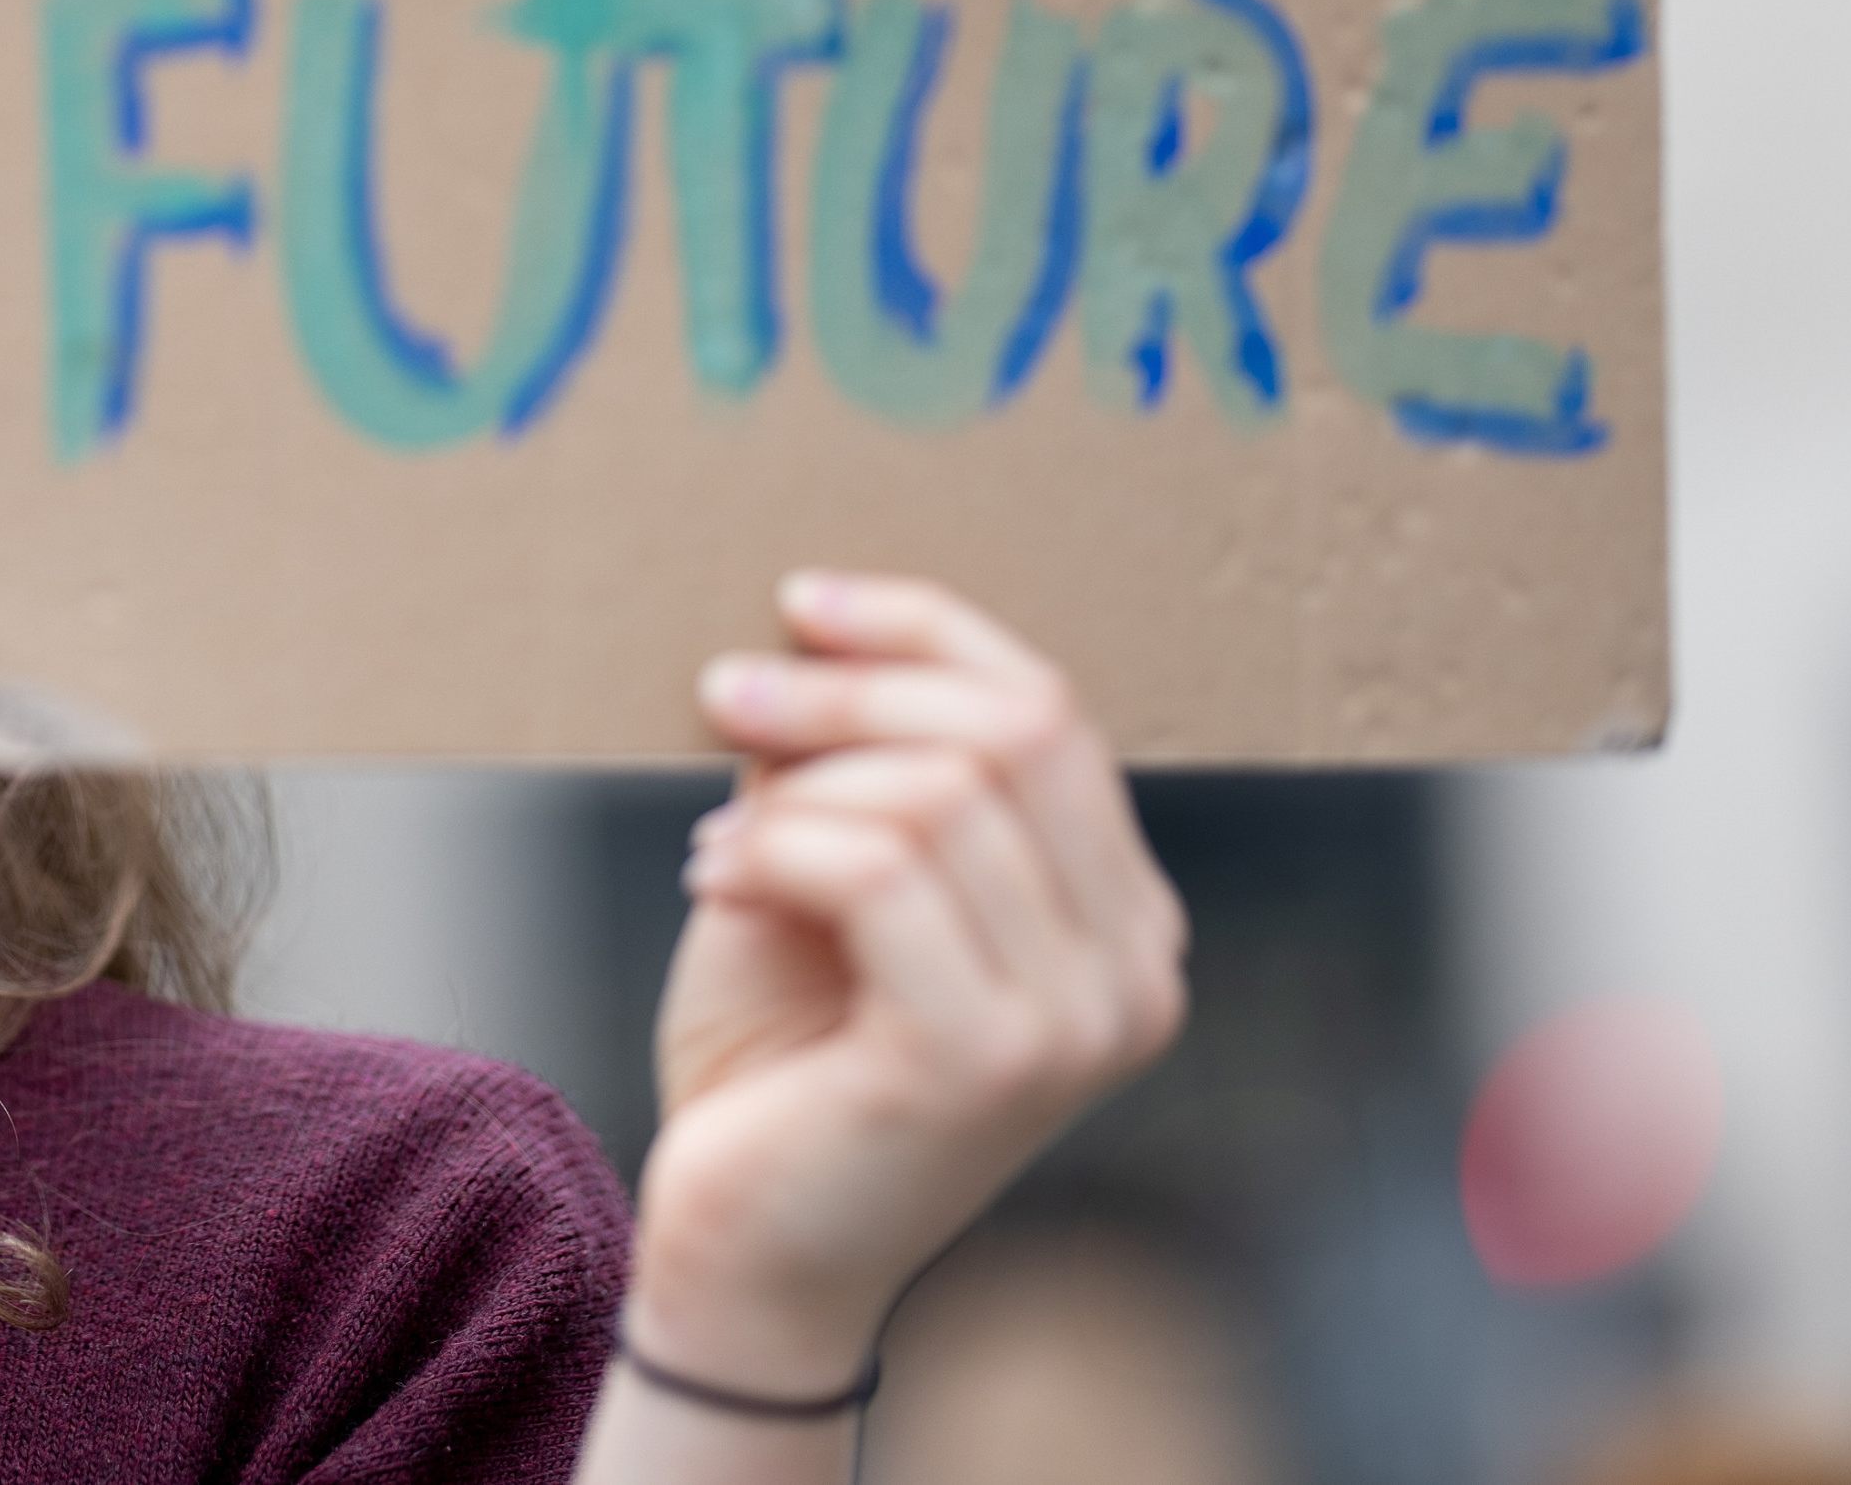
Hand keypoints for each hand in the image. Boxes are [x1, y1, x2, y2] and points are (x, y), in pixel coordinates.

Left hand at [619, 571, 1187, 1412]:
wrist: (743, 1248)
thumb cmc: (780, 1060)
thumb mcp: (823, 871)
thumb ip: (853, 765)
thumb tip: (817, 629)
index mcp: (1122, 918)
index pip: (1051, 709)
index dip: (923, 631)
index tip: (798, 601)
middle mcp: (1135, 972)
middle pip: (1013, 732)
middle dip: (850, 690)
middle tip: (722, 694)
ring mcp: (1077, 1025)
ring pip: (943, 796)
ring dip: (796, 786)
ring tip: (718, 840)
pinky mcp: (987, 1061)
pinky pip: (878, 874)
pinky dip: (775, 848)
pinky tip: (715, 879)